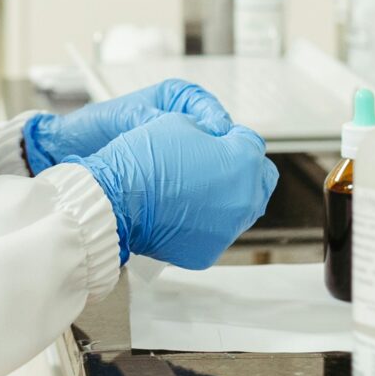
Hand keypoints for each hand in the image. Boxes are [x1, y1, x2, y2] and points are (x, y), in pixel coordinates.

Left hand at [24, 79, 231, 173]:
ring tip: (208, 175)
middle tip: (221, 157)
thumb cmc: (92, 126)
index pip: (204, 104)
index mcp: (170, 98)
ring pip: (200, 153)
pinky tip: (192, 188)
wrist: (67, 152)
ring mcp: (170, 144)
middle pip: (208, 131)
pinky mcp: (165, 167)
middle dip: (215, 144)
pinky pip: (187, 171)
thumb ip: (156, 119)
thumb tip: (189, 128)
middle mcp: (173, 119)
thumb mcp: (128, 116)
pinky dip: (191, 179)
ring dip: (205, 164)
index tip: (218, 131)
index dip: (214, 116)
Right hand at [79, 115, 276, 268]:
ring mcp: (228, 230)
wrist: (115, 200)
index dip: (230, 137)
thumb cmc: (143, 160)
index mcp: (243, 163)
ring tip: (194, 188)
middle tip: (216, 163)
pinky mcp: (208, 252)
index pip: (252, 144)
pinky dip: (205, 222)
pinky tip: (182, 210)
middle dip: (242, 169)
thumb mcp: (182, 122)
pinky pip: (216, 232)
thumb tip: (219, 138)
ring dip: (226, 196)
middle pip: (259, 180)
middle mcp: (244, 200)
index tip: (216, 139)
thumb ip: (211, 131)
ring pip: (240, 209)